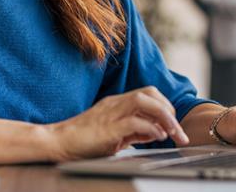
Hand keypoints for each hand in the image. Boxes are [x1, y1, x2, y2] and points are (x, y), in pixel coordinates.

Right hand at [46, 86, 189, 160]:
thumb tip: (155, 132)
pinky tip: (157, 137)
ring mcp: (111, 114)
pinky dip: (150, 128)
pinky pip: (134, 121)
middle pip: (150, 93)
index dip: (165, 106)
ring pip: (144, 101)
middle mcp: (115, 104)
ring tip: (173, 132)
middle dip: (169, 109)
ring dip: (164, 116)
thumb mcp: (114, 134)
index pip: (147, 94)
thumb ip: (134, 131)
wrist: (58, 142)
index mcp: (116, 103)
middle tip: (178, 129)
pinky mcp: (107, 128)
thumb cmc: (83, 140)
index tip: (172, 124)